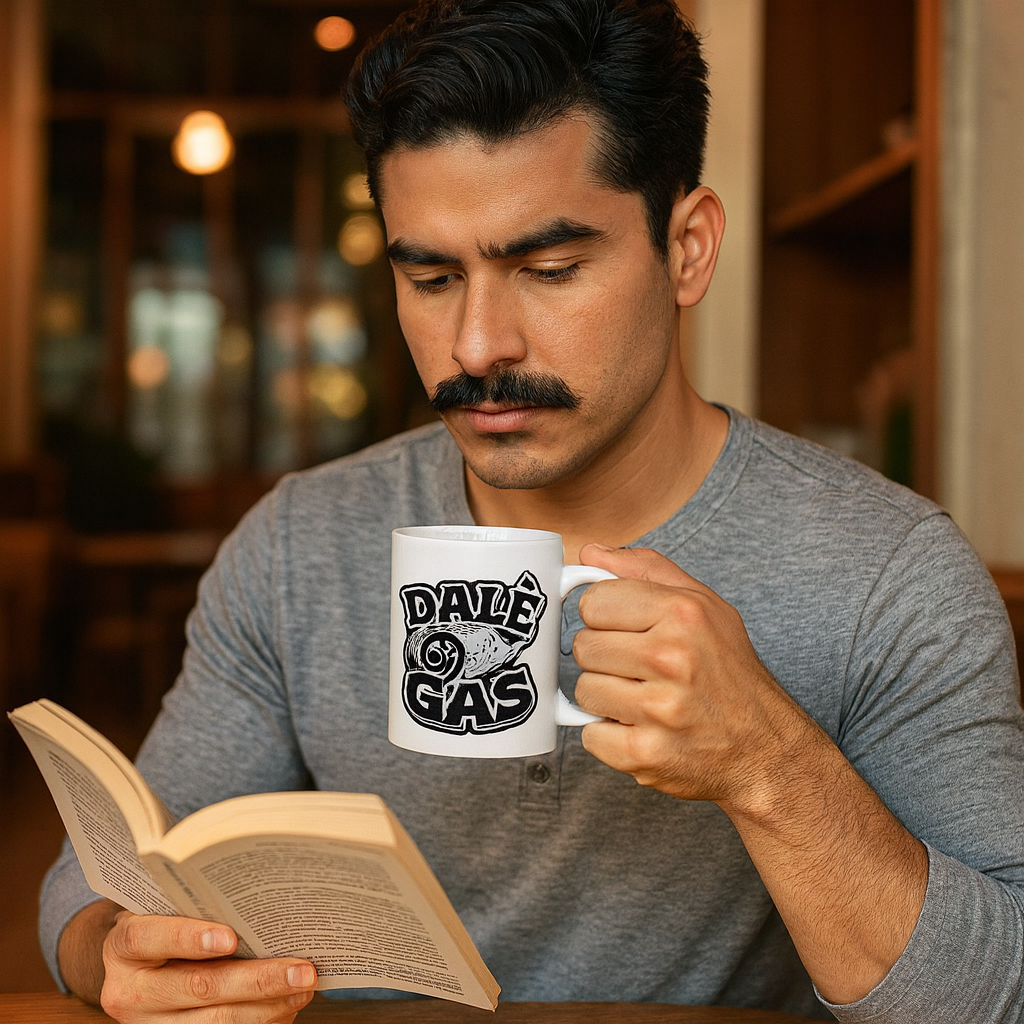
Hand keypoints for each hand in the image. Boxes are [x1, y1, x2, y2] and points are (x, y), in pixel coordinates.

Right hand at [99, 911, 316, 1022]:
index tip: (230, 937)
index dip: (188, 937)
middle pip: (196, 987)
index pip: (146, 937)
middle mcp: (129, 994)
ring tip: (304, 988)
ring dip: (267, 1007)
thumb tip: (266, 904)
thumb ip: (199, 906)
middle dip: (256, 980)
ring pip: (213, 1023)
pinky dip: (261, 1021)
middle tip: (302, 970)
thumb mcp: (166, 908)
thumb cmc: (164, 924)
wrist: (137, 967)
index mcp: (123, 948)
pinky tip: (288, 1006)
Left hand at [573, 544, 820, 815]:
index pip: (593, 601)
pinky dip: (608, 735)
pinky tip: (642, 729)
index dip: (603, 616)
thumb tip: (588, 552)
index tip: (624, 629)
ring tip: (643, 698)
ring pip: (582, 690)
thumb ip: (644, 570)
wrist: (766, 749)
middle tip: (639, 669)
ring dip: (605, 697)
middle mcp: (672, 658)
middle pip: (583, 647)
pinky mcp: (645, 754)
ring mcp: (659, 710)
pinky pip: (590, 735)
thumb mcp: (704, 605)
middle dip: (604, 658)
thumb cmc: (729, 672)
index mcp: (683, 613)